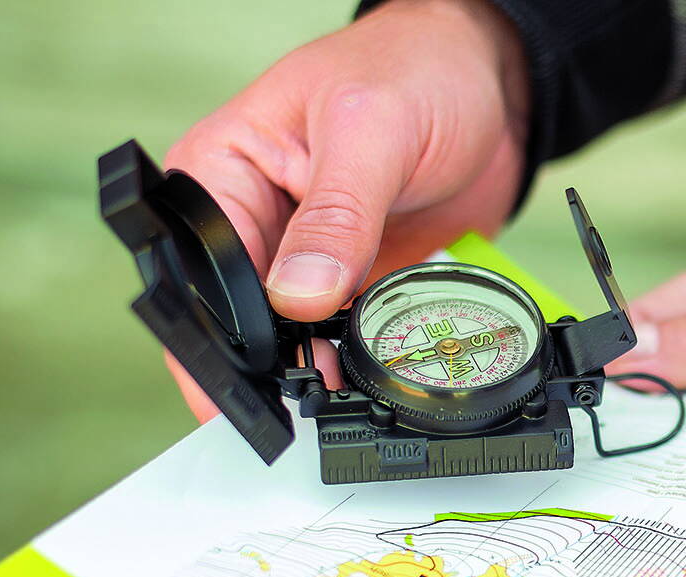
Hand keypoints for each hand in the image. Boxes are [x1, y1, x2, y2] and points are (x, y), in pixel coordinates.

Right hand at [163, 0, 529, 419]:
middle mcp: (253, 224)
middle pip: (239, 326)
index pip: (196, 277)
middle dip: (278, 368)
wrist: (489, 82)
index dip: (224, 341)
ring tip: (360, 383)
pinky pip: (351, 343)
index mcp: (220, 174)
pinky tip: (386, 368)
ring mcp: (306, 261)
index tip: (263, 383)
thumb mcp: (370, 130)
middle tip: (320, 397)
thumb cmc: (416, 69)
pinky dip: (368, 359)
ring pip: (295, 346)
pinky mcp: (356, 284)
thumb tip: (299, 296)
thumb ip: (336, 215)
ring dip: (329, 369)